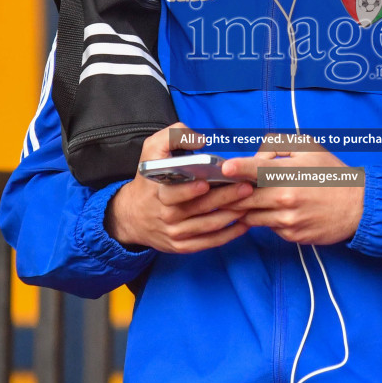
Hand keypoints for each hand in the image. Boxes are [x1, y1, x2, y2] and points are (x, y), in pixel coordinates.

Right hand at [105, 123, 254, 252]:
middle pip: (199, 208)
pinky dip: (228, 235)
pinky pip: (208, 242)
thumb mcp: (151, 151)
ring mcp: (174, 233)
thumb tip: (200, 140)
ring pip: (208, 226)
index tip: (207, 183)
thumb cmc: (148, 179)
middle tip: (246, 188)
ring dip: (232, 215)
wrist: (131, 215)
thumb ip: (172, 136)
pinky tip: (244, 224)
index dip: (190, 190)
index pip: (174, 194)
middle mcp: (166, 215)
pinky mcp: (182, 246)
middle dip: (225, 198)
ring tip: (250, 202)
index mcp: (157, 192)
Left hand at [222, 141, 364, 244]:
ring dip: (247, 207)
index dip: (234, 168)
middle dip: (231, 193)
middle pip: (242, 199)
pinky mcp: (291, 236)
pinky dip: (267, 219)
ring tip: (250, 198)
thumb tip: (255, 158)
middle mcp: (284, 199)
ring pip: (251, 216)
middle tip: (224, 188)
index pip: (253, 170)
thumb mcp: (308, 149)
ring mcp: (287, 220)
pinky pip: (268, 227)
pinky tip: (276, 210)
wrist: (358, 206)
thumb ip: (277, 147)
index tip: (224, 169)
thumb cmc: (332, 174)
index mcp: (288, 174)